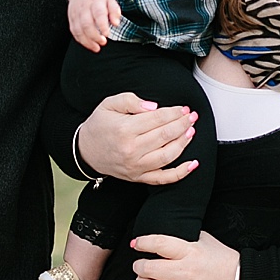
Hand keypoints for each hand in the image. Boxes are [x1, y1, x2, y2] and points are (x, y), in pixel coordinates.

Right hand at [68, 0, 121, 51]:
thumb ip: (114, 10)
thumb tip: (116, 23)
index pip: (98, 13)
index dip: (102, 25)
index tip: (107, 34)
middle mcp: (83, 6)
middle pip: (86, 23)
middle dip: (94, 36)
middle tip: (103, 42)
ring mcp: (75, 12)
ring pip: (78, 29)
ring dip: (87, 41)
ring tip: (97, 47)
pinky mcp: (71, 17)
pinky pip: (73, 31)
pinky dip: (80, 40)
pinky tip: (89, 44)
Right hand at [78, 94, 197, 184]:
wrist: (85, 151)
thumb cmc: (99, 125)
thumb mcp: (109, 104)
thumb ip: (131, 101)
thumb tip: (154, 107)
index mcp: (124, 130)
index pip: (157, 119)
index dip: (174, 113)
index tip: (183, 108)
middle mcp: (131, 150)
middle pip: (165, 136)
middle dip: (182, 124)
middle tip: (192, 116)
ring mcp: (136, 167)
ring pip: (168, 155)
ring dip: (183, 142)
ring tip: (191, 131)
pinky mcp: (138, 178)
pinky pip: (163, 178)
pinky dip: (181, 172)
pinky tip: (193, 163)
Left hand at [133, 232, 239, 279]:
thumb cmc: (225, 261)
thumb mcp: (206, 240)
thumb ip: (185, 238)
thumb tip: (167, 237)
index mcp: (189, 252)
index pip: (158, 244)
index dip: (143, 243)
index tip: (136, 243)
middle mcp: (184, 272)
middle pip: (149, 268)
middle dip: (138, 266)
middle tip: (139, 264)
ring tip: (141, 279)